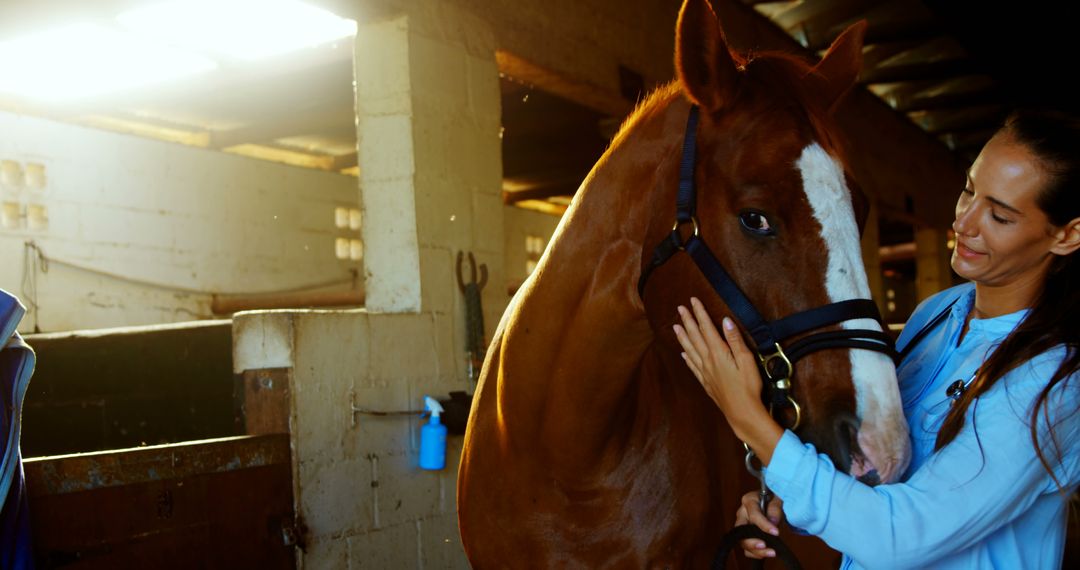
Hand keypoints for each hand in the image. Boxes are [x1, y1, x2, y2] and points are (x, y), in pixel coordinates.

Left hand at [674, 297, 782, 462]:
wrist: (742, 413)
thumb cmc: (749, 387)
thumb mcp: (747, 361)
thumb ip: (735, 340)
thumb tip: (725, 321)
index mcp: (718, 353)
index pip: (706, 328)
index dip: (700, 313)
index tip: (693, 300)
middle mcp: (708, 361)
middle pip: (695, 336)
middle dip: (688, 321)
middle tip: (680, 308)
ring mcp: (705, 372)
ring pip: (690, 350)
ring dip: (683, 337)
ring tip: (676, 326)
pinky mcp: (706, 383)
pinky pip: (692, 366)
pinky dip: (687, 357)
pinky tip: (683, 353)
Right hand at [735, 491, 784, 558]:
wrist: (773, 501)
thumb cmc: (775, 498)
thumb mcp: (778, 498)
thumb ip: (775, 507)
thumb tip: (773, 521)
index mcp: (749, 500)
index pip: (754, 514)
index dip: (764, 525)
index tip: (776, 532)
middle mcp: (742, 513)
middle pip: (741, 530)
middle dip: (752, 540)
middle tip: (765, 546)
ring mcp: (742, 526)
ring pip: (742, 541)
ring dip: (755, 550)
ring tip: (771, 553)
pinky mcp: (746, 535)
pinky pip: (747, 548)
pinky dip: (755, 554)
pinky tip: (767, 554)